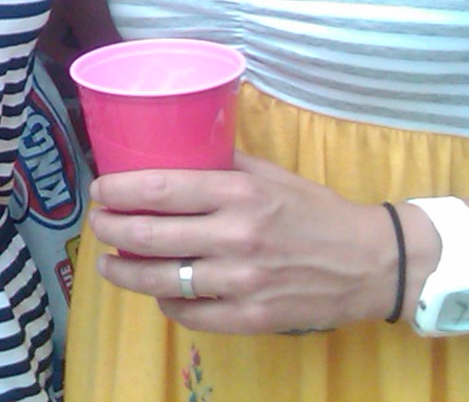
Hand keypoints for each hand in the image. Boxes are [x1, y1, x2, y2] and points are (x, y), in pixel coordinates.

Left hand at [88, 153, 396, 334]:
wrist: (369, 262)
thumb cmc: (314, 212)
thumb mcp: (270, 174)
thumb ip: (223, 164)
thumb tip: (175, 150)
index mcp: (239, 193)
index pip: (160, 189)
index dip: (119, 190)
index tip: (99, 191)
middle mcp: (236, 236)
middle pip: (150, 236)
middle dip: (111, 230)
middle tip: (99, 225)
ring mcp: (242, 282)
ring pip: (162, 280)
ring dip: (125, 272)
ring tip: (109, 264)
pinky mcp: (251, 318)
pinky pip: (190, 314)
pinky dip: (166, 302)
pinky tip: (158, 292)